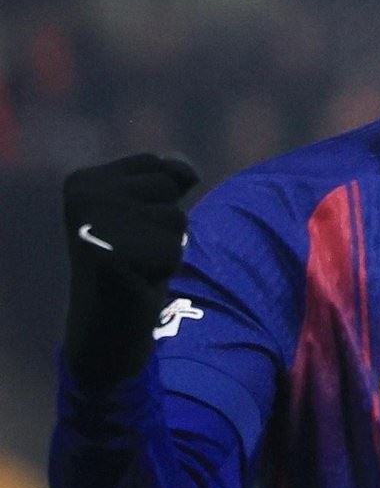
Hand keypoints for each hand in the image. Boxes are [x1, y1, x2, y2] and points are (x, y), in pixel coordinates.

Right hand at [62, 154, 198, 386]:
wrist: (107, 322)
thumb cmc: (131, 260)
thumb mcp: (145, 209)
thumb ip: (166, 179)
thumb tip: (188, 171)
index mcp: (83, 180)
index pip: (155, 164)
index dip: (157, 199)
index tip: (128, 227)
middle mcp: (84, 196)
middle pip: (168, 185)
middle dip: (165, 220)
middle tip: (135, 248)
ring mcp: (97, 224)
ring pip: (175, 217)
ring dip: (168, 244)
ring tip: (138, 263)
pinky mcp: (114, 254)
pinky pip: (174, 248)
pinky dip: (166, 266)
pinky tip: (139, 279)